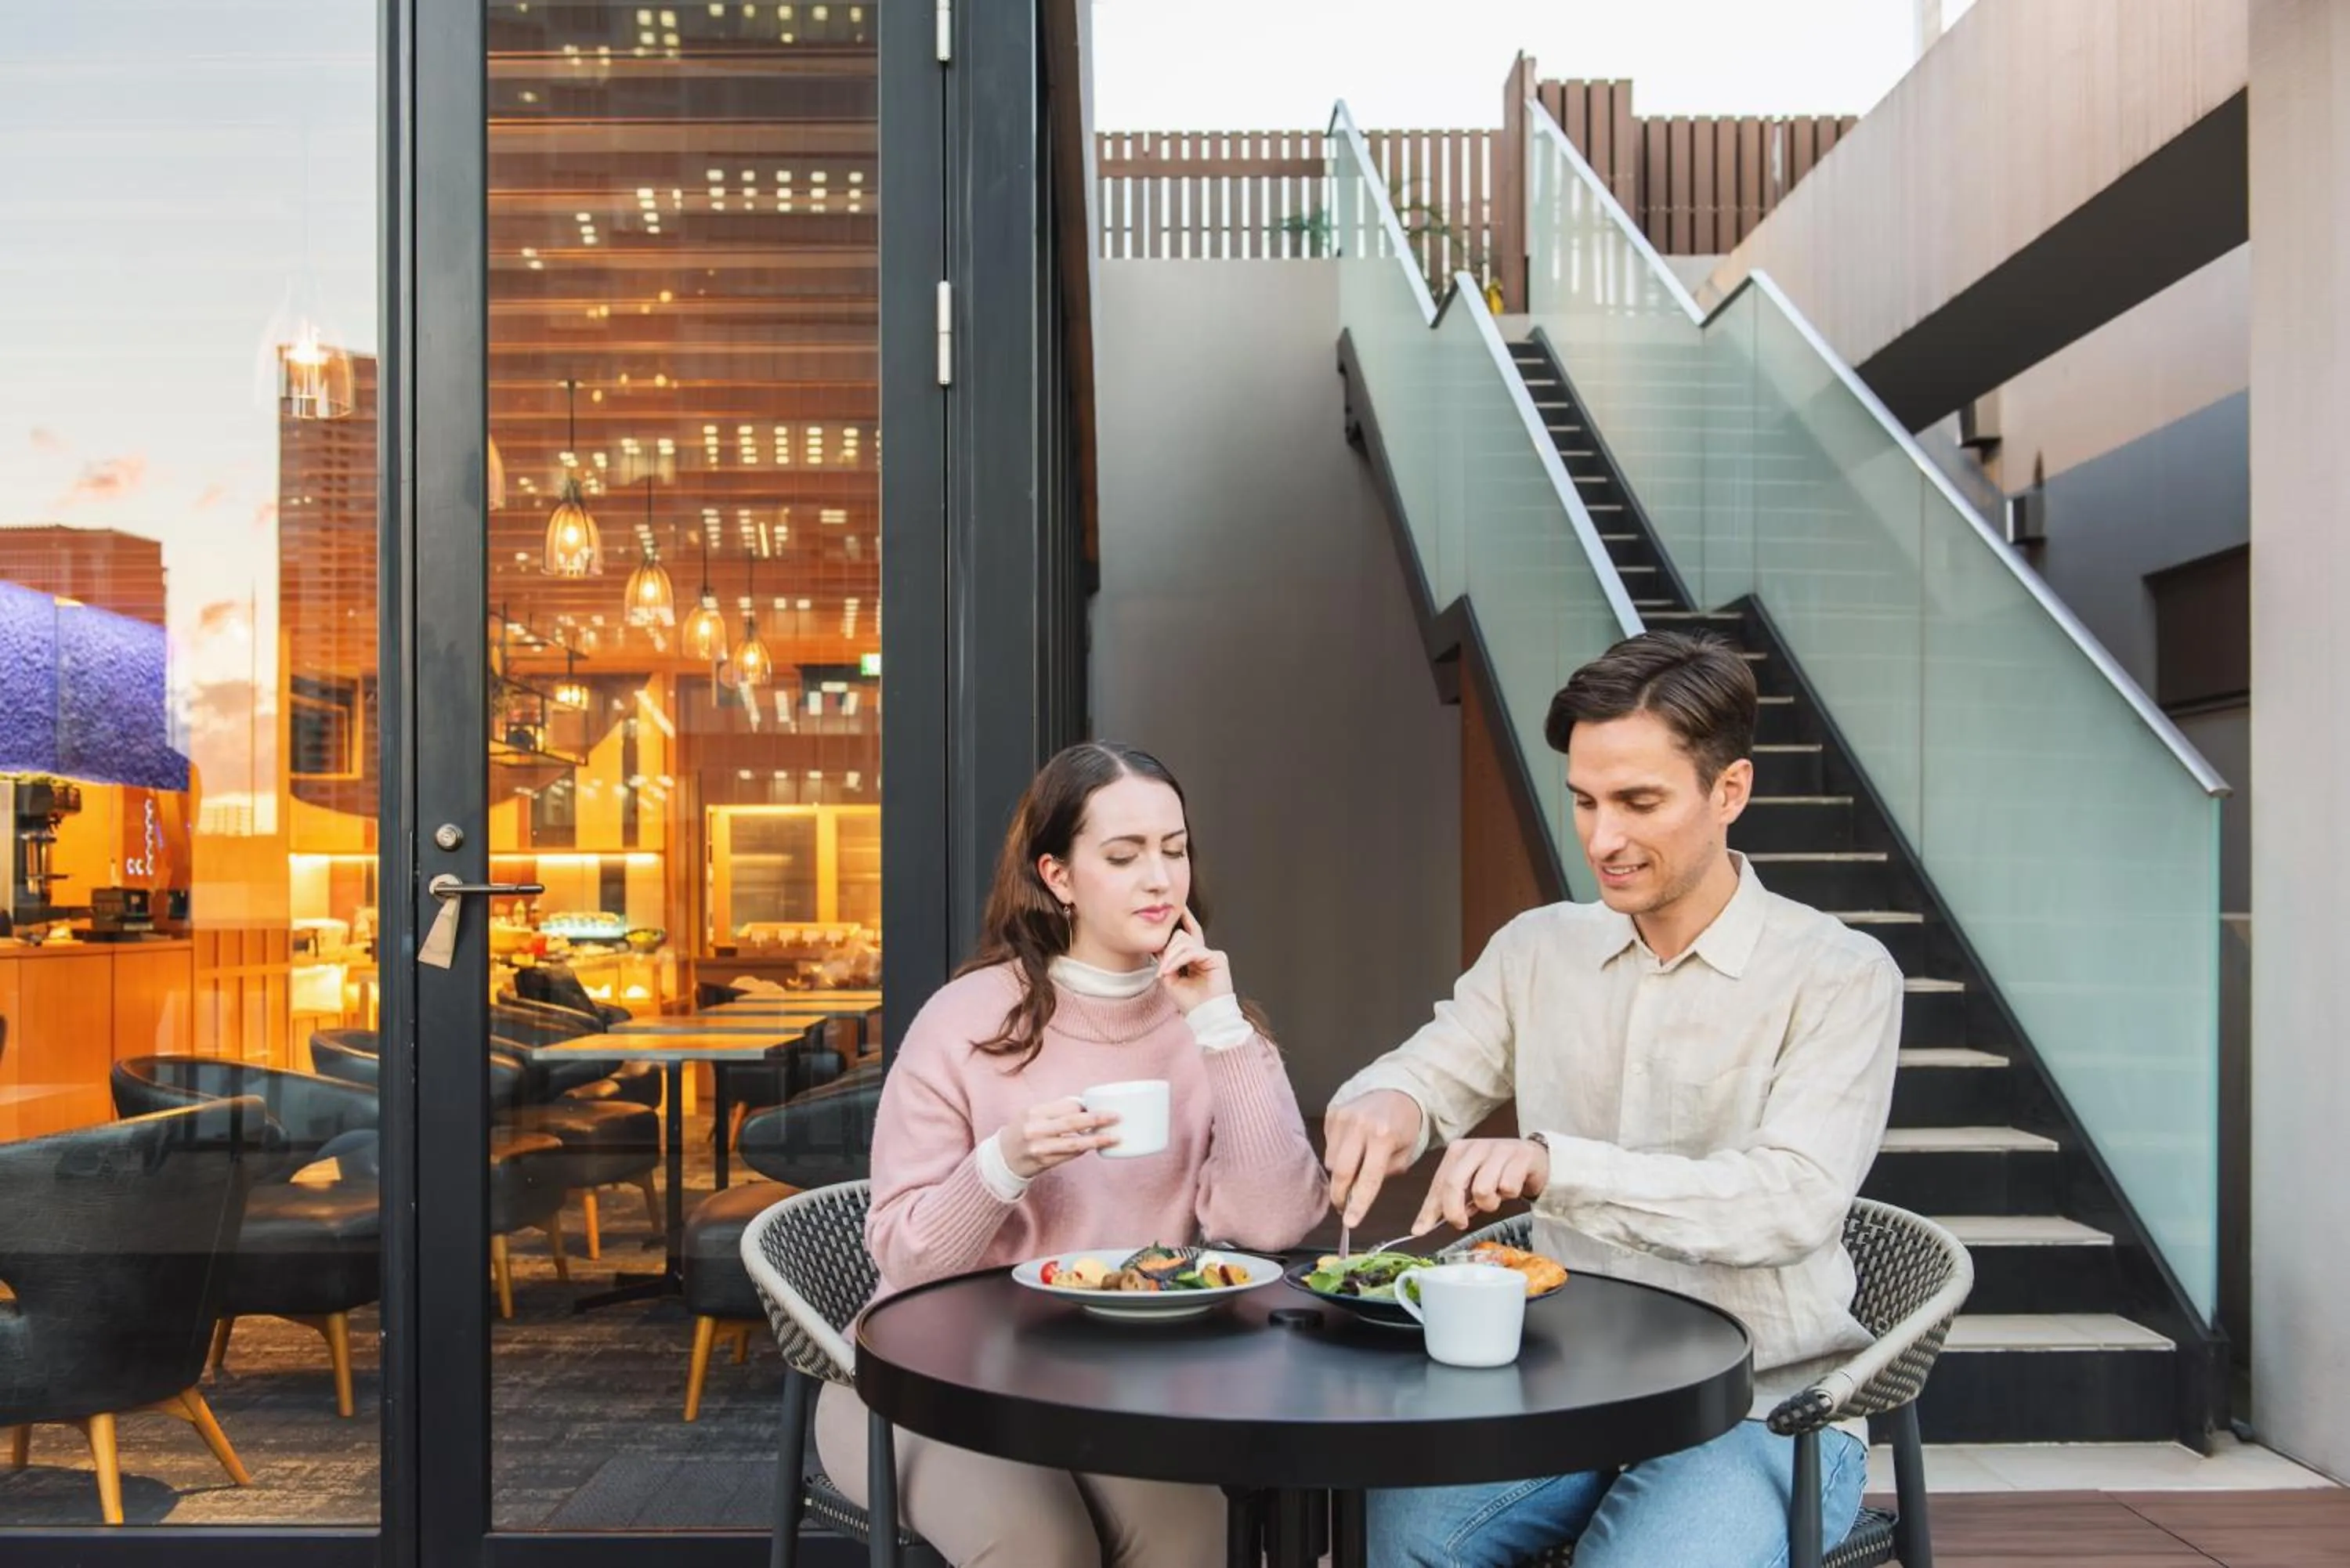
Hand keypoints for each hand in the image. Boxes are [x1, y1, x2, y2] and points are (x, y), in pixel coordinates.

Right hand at [998, 1097, 1122, 1180]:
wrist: (1002, 1158)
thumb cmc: (1022, 1132)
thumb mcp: (1032, 1114)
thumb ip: (1055, 1110)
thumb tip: (1085, 1105)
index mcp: (1035, 1112)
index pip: (1066, 1106)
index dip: (1085, 1106)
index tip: (1101, 1105)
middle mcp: (1036, 1129)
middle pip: (1072, 1122)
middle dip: (1097, 1119)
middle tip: (1116, 1117)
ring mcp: (1040, 1148)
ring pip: (1074, 1144)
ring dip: (1096, 1140)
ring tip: (1114, 1137)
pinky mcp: (1044, 1162)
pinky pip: (1069, 1156)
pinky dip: (1084, 1151)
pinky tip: (1095, 1146)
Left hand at [1155, 907, 1234, 1013]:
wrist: (1205, 1016)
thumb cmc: (1190, 1002)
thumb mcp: (1171, 979)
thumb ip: (1167, 961)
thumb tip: (1160, 947)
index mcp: (1196, 958)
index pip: (1188, 934)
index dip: (1182, 921)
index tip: (1174, 911)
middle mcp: (1206, 953)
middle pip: (1182, 936)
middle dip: (1168, 950)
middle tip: (1161, 968)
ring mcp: (1212, 954)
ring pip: (1184, 941)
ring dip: (1170, 957)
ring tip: (1165, 972)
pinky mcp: (1217, 958)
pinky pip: (1192, 951)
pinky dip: (1177, 960)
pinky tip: (1170, 970)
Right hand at [1323, 1089, 1424, 1227]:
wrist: (1396, 1090)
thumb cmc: (1404, 1125)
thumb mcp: (1405, 1153)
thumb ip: (1385, 1174)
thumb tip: (1359, 1193)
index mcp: (1383, 1136)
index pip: (1368, 1178)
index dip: (1358, 1204)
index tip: (1350, 1222)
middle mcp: (1360, 1125)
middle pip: (1341, 1171)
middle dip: (1340, 1195)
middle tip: (1343, 1208)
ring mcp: (1343, 1117)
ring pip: (1331, 1161)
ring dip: (1340, 1174)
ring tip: (1354, 1169)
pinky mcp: (1332, 1114)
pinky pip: (1328, 1146)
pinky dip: (1337, 1155)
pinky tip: (1351, 1149)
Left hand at [1411, 1138, 1549, 1234]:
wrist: (1535, 1158)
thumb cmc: (1498, 1173)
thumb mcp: (1470, 1184)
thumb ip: (1448, 1202)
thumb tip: (1421, 1227)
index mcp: (1458, 1151)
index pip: (1439, 1183)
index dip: (1430, 1209)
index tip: (1421, 1229)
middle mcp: (1475, 1147)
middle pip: (1454, 1184)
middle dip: (1454, 1211)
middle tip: (1461, 1223)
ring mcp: (1498, 1149)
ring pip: (1482, 1189)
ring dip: (1490, 1203)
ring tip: (1496, 1196)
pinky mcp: (1520, 1157)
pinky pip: (1508, 1188)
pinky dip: (1509, 1195)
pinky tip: (1511, 1187)